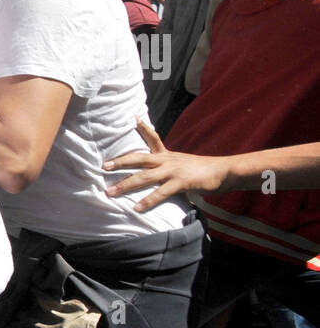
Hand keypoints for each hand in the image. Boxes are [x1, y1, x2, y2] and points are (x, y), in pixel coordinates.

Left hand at [103, 118, 228, 211]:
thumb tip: (159, 171)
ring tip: (110, 192)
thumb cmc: (202, 170)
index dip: (144, 128)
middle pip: (139, 158)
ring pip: (144, 177)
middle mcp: (167, 161)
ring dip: (125, 185)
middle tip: (103, 166)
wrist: (224, 171)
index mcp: (168, 155)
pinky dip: (147, 201)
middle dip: (120, 162)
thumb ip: (169, 165)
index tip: (133, 118)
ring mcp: (173, 171)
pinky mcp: (180, 182)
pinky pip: (160, 193)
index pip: (154, 138)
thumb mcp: (182, 162)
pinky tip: (136, 208)